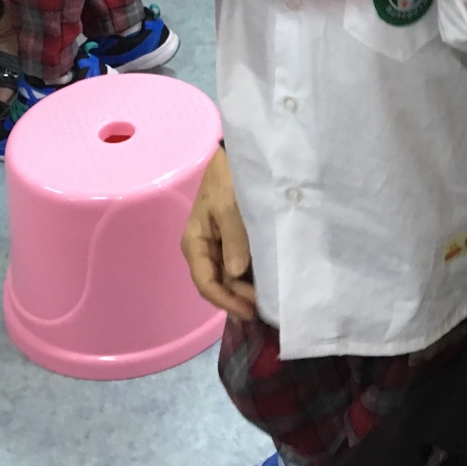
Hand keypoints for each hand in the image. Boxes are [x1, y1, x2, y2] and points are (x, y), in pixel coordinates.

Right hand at [181, 150, 257, 317]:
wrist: (235, 155)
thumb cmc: (227, 178)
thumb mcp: (229, 205)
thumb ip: (234, 238)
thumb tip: (236, 272)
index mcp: (195, 243)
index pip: (206, 283)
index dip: (227, 300)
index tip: (251, 310)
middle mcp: (205, 250)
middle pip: (220, 285)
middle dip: (240, 299)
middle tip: (268, 309)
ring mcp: (220, 247)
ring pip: (231, 279)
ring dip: (247, 292)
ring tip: (271, 302)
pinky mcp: (235, 241)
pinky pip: (241, 267)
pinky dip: (253, 278)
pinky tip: (269, 284)